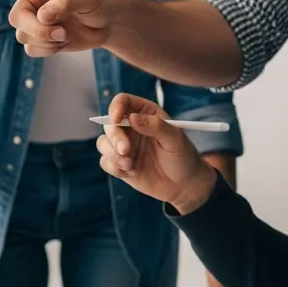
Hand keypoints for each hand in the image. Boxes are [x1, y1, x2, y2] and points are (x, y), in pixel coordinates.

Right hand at [0, 0, 120, 56]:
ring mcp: (33, 21)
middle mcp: (29, 1)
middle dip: (36, 29)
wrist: (108, 22)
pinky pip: (32, 50)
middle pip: (15, 19)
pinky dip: (48, 51)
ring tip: (66, 35)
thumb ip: (65, 4)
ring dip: (45, 41)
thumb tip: (44, 17)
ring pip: (22, 37)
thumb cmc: (99, 0)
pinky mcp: (40, 40)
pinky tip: (64, 43)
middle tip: (60, 33)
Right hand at [95, 94, 214, 213]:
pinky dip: (114, 167)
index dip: (115, 107)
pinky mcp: (120, 163)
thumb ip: (156, 126)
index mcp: (145, 113)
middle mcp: (131, 127)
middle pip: (109, 123)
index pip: (123, 101)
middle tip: (125, 150)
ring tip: (129, 165)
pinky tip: (131, 172)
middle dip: (114, 137)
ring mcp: (124, 145)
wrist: (183, 184)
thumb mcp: (175, 139)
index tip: (116, 119)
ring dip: (112, 154)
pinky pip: (105, 161)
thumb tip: (132, 118)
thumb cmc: (183, 156)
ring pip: (103, 142)